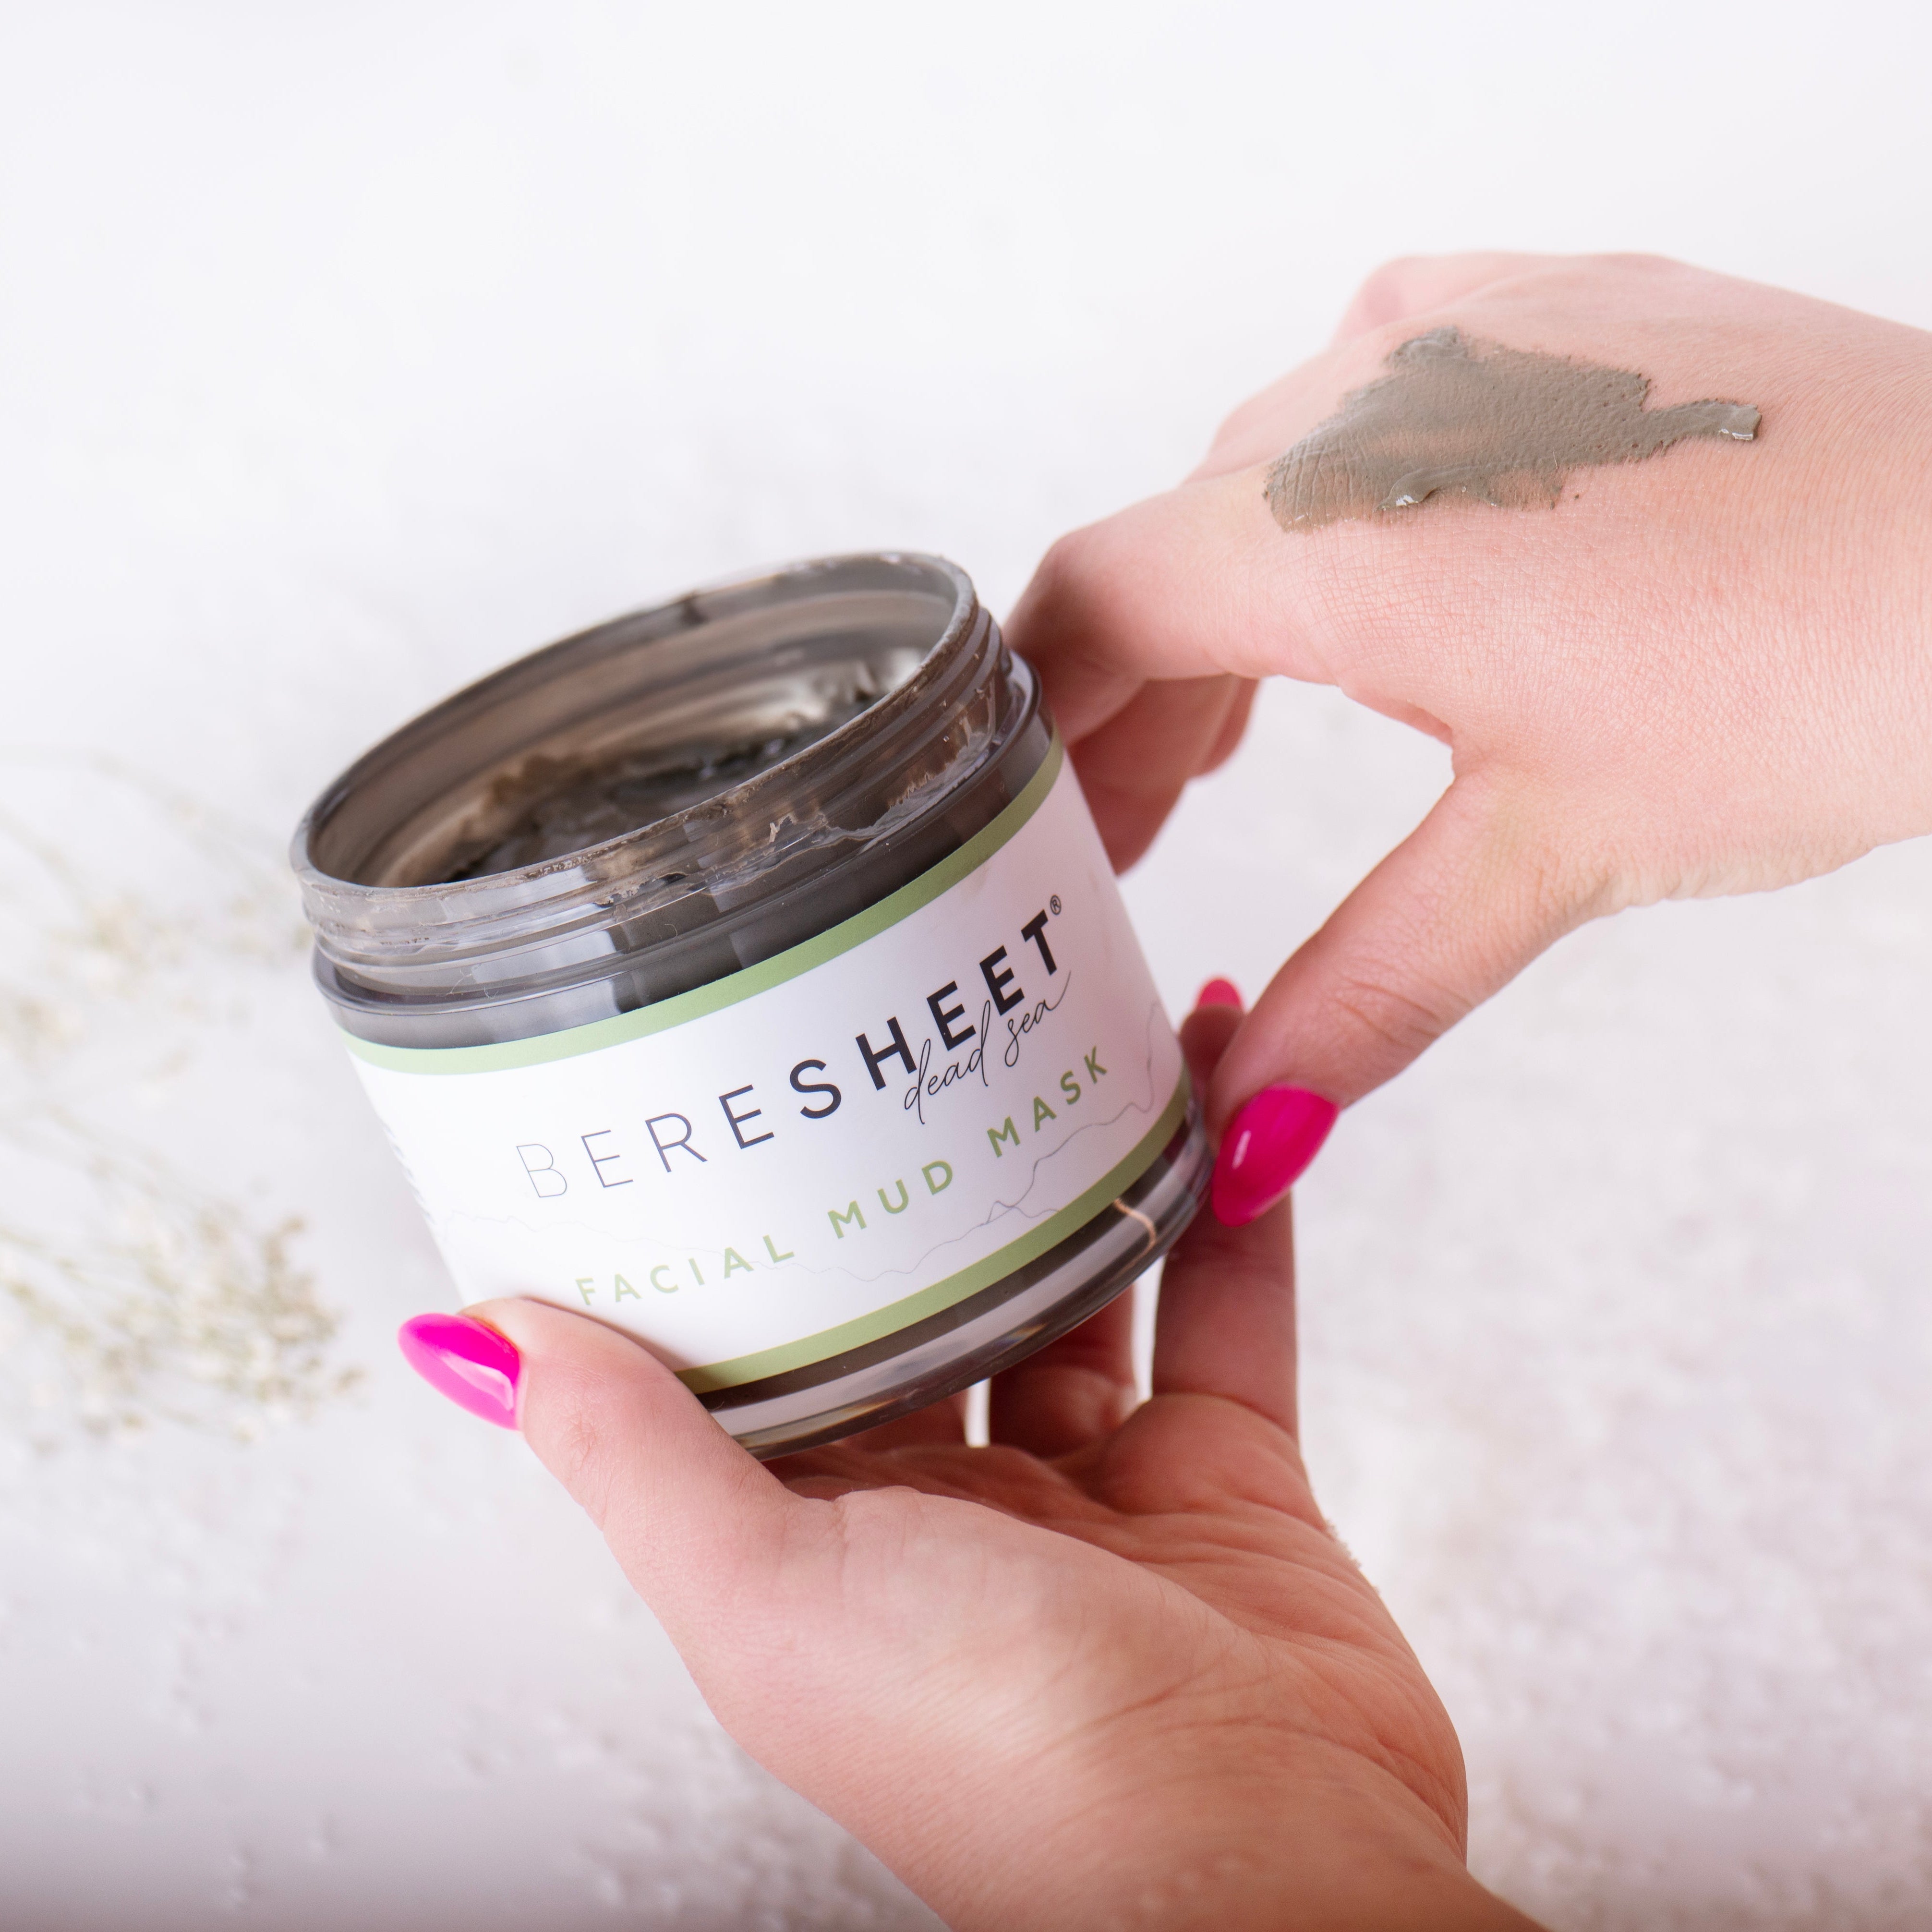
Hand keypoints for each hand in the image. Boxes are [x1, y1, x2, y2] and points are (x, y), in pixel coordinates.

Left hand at [472, 1001, 1543, 1931]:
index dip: (763, 1226)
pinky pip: (1227, 1310)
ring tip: (1090, 1028)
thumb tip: (471, 1346)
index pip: (774, 1348)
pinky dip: (1231, 1207)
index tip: (763, 1097)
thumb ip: (627, 1454)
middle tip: (941, 1034)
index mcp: (821, 1539)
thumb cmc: (1000, 1761)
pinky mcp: (1227, 1481)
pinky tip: (1228, 1101)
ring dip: (1095, 1167)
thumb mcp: (767, 1590)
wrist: (1258, 1859)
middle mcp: (950, 1512)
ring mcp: (1097, 1494)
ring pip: (1090, 1286)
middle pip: (939, 1299)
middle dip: (941, 1178)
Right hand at [1005, 252, 1931, 1213]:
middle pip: (1172, 546)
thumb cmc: (1817, 675)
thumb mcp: (1550, 851)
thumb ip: (1364, 990)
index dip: (1034, 718)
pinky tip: (1373, 563)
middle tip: (1139, 829)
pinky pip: (1373, 385)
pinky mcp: (1556, 305)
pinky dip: (1336, 498)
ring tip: (1240, 734)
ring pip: (1270, 470)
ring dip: (1234, 603)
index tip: (1027, 818)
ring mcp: (1468, 325)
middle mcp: (1373, 389)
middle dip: (1135, 696)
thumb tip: (1248, 1131)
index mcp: (1337, 526)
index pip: (1092, 598)